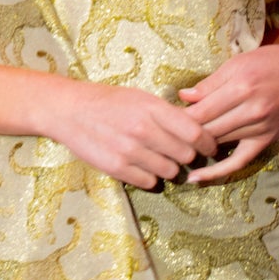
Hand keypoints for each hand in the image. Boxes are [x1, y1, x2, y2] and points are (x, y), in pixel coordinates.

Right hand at [42, 80, 216, 190]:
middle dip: (188, 156)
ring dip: (169, 168)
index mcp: (152, 107)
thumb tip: (198, 128)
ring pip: (170, 171)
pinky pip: (150, 182)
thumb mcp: (141, 97)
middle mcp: (143, 129)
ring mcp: (129, 151)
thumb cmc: (109, 101)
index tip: (209, 147)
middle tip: (181, 153)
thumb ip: (168, 113)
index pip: (195, 132)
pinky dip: (150, 177)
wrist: (70, 110)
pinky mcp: (117, 168)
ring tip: (158, 158)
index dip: (208, 142)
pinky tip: (141, 166)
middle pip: (186, 155)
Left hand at [177, 40, 278, 183]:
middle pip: (207, 129)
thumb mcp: (237, 64)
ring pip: (219, 143)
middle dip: (183, 134)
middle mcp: (251, 109)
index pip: (200, 111)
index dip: (177, 119)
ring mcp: (260, 127)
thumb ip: (209, 84)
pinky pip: (239, 161)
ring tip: (172, 150)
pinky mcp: (266, 140)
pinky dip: (217, 172)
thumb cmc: (268, 62)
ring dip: (195, 147)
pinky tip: (195, 178)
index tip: (161, 122)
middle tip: (163, 137)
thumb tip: (182, 97)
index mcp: (240, 86)